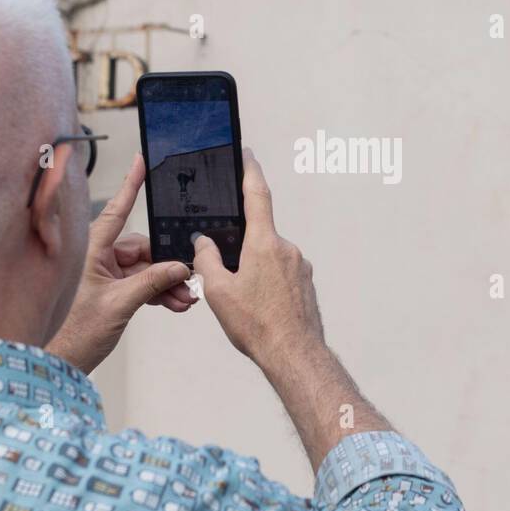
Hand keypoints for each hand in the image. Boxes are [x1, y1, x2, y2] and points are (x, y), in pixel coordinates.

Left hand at [47, 154, 194, 373]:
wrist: (58, 364)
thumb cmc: (72, 334)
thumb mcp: (118, 306)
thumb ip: (151, 283)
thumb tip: (179, 268)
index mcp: (90, 251)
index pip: (116, 211)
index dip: (130, 185)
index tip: (142, 162)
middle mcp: (97, 257)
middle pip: (142, 249)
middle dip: (167, 266)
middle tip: (189, 282)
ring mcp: (104, 275)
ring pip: (145, 269)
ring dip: (166, 283)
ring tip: (185, 300)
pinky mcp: (110, 291)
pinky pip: (140, 284)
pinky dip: (158, 293)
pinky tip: (175, 304)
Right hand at [191, 148, 324, 369]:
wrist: (295, 355)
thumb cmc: (258, 326)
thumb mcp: (218, 292)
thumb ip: (206, 261)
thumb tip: (203, 244)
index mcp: (264, 244)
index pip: (257, 195)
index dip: (249, 171)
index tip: (246, 155)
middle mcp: (287, 249)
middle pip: (257, 236)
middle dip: (240, 250)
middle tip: (228, 279)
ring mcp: (300, 266)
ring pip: (269, 258)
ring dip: (254, 271)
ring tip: (245, 303)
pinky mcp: (306, 284)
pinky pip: (281, 274)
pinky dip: (268, 285)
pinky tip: (260, 308)